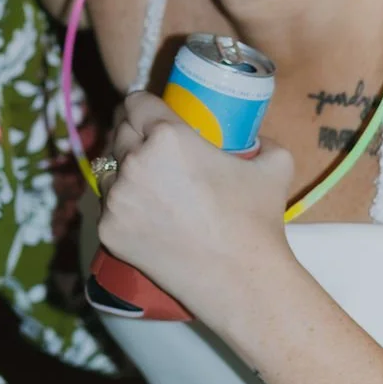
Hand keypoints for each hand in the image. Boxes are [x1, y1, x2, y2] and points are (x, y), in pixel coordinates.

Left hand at [98, 91, 295, 327]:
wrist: (239, 281)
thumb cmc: (255, 221)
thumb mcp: (274, 166)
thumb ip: (263, 141)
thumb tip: (256, 137)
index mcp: (167, 136)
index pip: (136, 102)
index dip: (142, 104)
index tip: (148, 112)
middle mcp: (134, 161)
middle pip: (118, 132)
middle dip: (132, 133)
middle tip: (149, 145)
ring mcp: (116, 197)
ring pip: (108, 168)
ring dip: (122, 168)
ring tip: (145, 180)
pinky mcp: (108, 229)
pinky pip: (107, 204)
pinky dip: (122, 204)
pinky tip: (144, 212)